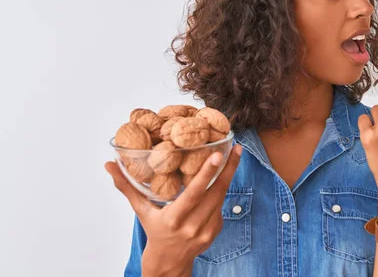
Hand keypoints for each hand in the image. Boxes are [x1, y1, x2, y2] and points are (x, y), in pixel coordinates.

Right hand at [104, 145, 243, 272]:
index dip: (206, 174)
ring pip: (221, 197)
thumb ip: (126, 186)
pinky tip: (222, 177)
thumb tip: (109, 164)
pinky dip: (221, 191)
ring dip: (228, 176)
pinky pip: (221, 206)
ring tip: (234, 155)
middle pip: (215, 192)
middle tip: (236, 148)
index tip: (217, 155)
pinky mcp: (216, 231)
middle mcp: (192, 226)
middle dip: (228, 168)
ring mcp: (206, 230)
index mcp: (173, 219)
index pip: (194, 193)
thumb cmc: (154, 230)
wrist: (169, 262)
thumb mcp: (140, 210)